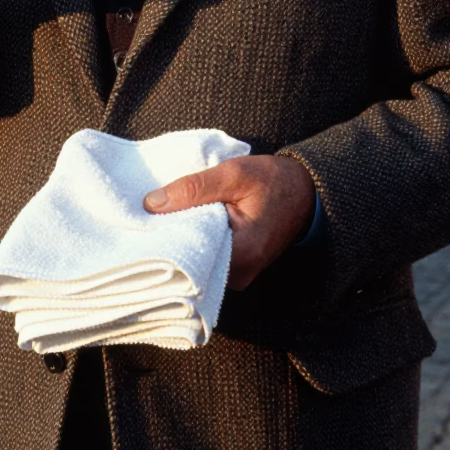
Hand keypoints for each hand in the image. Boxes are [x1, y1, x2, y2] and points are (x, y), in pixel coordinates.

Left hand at [143, 155, 315, 289]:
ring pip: (196, 260)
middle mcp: (239, 276)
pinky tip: (181, 223)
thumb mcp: (234, 173)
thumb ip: (194, 188)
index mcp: (241, 255)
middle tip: (146, 215)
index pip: (188, 253)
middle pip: (189, 261)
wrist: (306, 193)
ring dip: (181, 237)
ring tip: (162, 217)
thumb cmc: (274, 181)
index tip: (143, 218)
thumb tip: (151, 203)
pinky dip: (194, 240)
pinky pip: (206, 258)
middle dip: (168, 237)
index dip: (163, 234)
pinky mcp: (236, 269)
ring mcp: (237, 276)